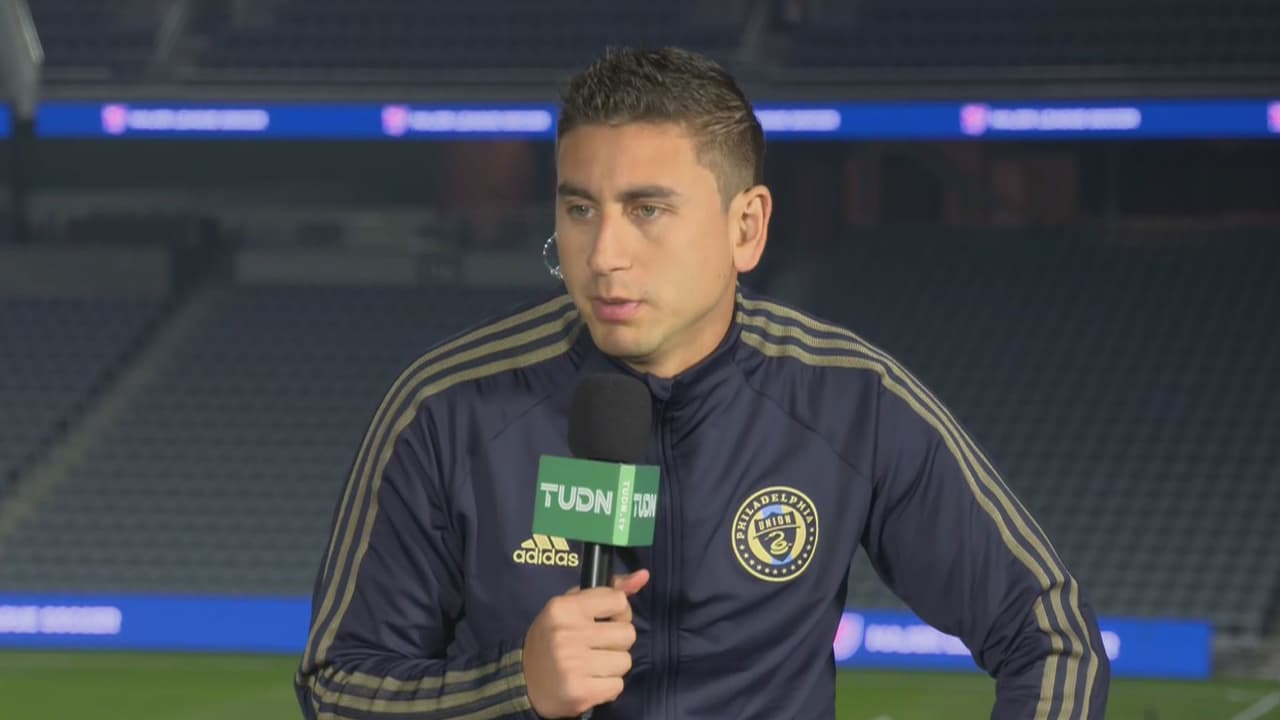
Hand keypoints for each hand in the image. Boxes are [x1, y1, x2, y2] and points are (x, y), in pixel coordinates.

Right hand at [522, 570, 649, 717]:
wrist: (526, 682)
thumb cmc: (554, 637)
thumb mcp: (572, 606)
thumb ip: (608, 591)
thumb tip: (643, 575)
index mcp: (564, 608)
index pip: (619, 601)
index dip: (619, 612)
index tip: (605, 620)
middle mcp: (568, 634)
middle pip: (628, 633)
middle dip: (617, 641)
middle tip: (597, 646)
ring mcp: (573, 665)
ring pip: (625, 661)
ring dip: (613, 665)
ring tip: (593, 665)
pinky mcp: (580, 692)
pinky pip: (618, 686)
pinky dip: (608, 686)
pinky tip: (590, 681)